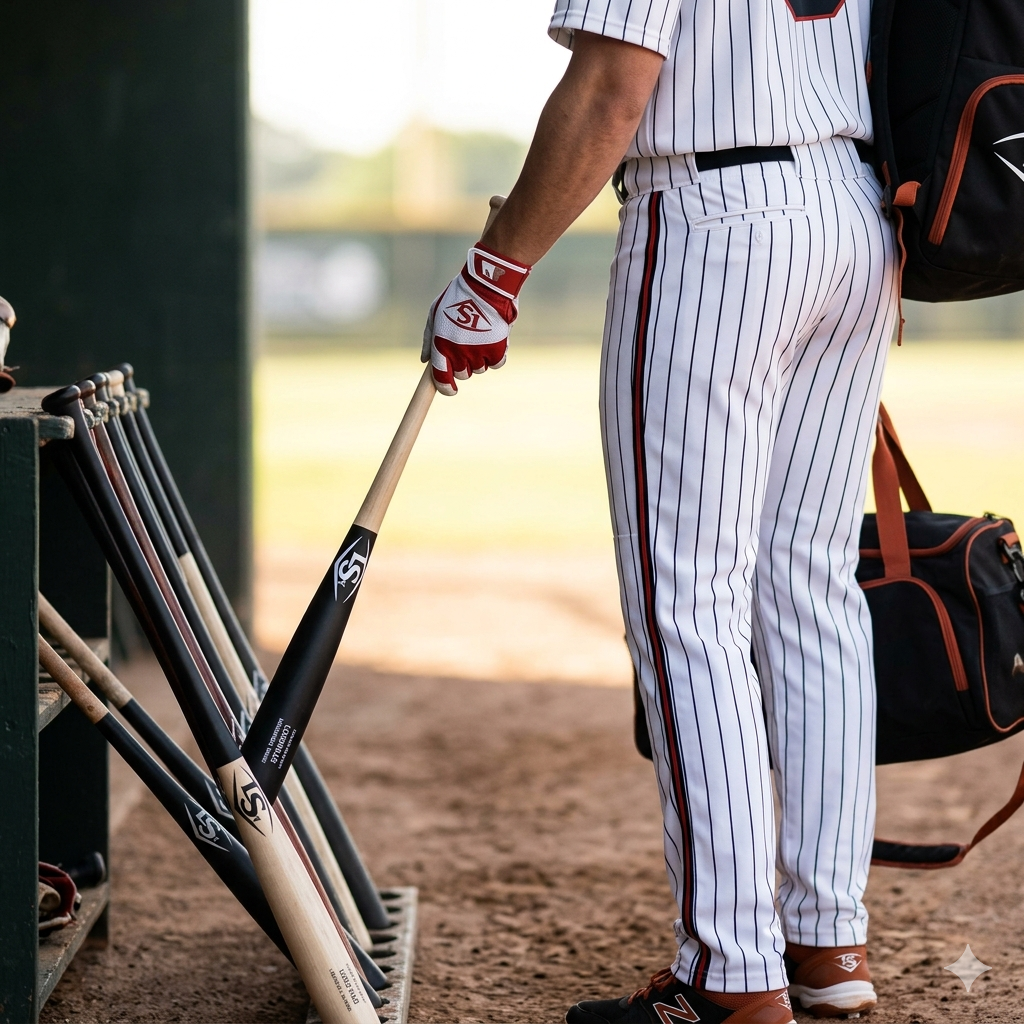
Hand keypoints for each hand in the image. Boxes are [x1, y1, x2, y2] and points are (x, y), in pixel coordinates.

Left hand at [421, 245, 530, 395]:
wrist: (486, 285)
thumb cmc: (458, 297)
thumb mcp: (435, 313)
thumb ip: (430, 339)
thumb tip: (425, 362)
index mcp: (441, 345)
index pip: (441, 378)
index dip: (446, 388)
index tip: (450, 390)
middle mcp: (459, 353)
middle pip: (462, 375)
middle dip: (463, 366)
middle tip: (467, 349)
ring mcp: (478, 353)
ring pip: (479, 369)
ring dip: (479, 359)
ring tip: (480, 337)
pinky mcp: (497, 350)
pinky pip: (496, 364)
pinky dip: (495, 356)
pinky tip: (494, 341)